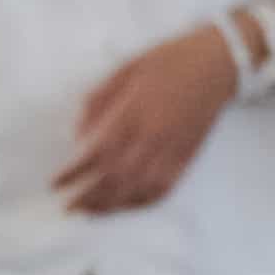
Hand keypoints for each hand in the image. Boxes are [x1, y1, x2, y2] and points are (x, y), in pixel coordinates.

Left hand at [53, 23, 242, 213]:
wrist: (218, 63)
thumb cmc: (170, 61)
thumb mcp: (126, 68)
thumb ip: (99, 100)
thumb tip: (77, 134)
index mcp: (133, 111)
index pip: (97, 152)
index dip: (74, 172)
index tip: (56, 184)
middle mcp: (151, 136)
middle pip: (114, 177)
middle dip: (87, 197)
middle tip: (68, 208)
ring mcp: (171, 149)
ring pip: (137, 188)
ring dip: (111, 205)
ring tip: (90, 213)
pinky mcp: (186, 157)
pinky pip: (163, 188)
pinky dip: (141, 202)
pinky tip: (127, 206)